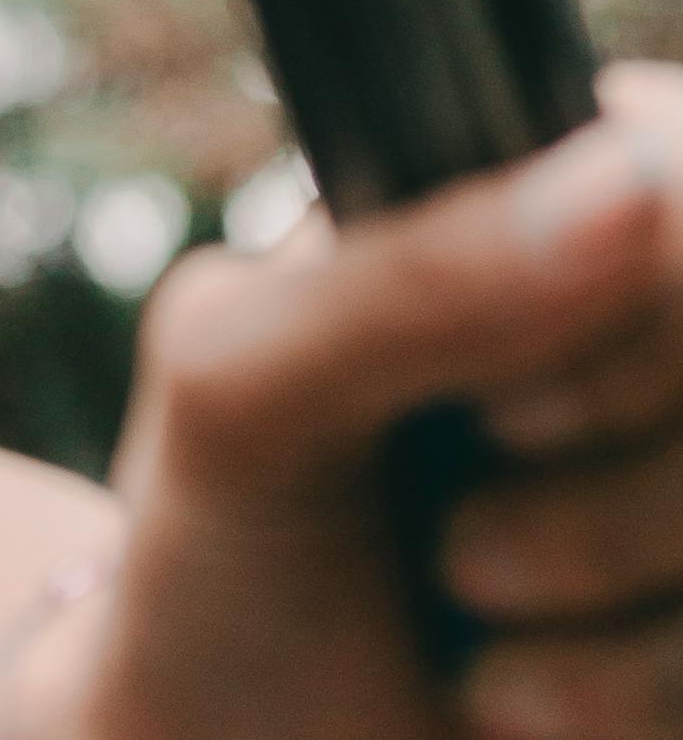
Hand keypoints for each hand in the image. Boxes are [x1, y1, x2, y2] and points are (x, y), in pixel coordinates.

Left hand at [66, 76, 682, 736]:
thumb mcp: (245, 386)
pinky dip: (636, 694)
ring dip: (613, 610)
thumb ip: (409, 278)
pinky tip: (517, 702)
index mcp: (503, 214)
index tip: (497, 406)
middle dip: (609, 498)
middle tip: (458, 546)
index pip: (675, 170)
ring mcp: (665, 484)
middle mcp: (615, 339)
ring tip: (469, 620)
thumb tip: (635, 179)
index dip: (645, 298)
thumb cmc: (219, 552)